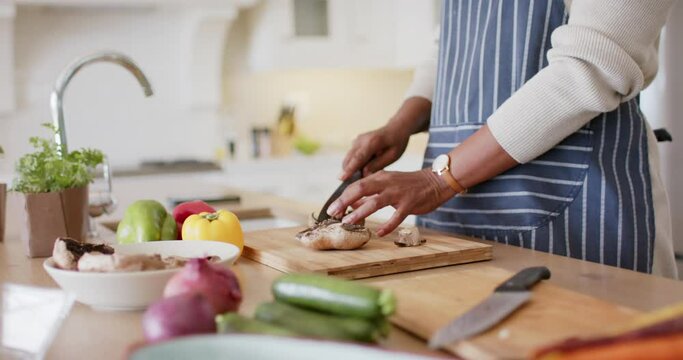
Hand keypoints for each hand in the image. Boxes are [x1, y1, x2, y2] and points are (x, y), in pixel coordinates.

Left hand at [326, 169, 456, 236]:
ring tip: (348, 222)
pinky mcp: (409, 203)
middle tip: (333, 213)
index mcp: (380, 177)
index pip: (356, 185)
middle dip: (344, 201)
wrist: (435, 181)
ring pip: (375, 202)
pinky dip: (387, 225)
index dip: (342, 197)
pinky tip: (378, 233)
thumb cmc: (409, 185)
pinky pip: (396, 216)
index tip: (332, 209)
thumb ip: (370, 194)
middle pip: (360, 189)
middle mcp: (387, 183)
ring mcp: (398, 193)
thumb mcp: (387, 185)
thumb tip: (351, 202)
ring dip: (360, 212)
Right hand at [339, 124, 410, 180]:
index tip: (341, 178)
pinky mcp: (354, 143)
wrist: (395, 128)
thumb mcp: (392, 156)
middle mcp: (361, 140)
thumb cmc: (396, 143)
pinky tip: (364, 167)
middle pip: (349, 159)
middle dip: (348, 172)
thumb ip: (378, 164)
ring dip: (351, 168)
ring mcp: (356, 140)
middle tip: (354, 185)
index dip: (349, 169)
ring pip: (348, 158)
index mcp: (373, 142)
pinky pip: (350, 156)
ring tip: (362, 175)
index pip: (358, 157)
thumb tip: (364, 174)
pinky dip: (353, 164)